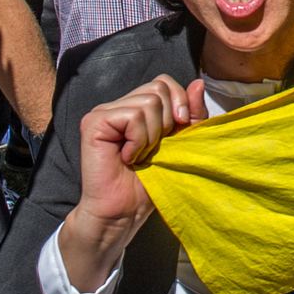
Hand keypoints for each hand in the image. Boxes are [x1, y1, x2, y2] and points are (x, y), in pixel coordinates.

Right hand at [59, 75, 207, 291]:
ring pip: (148, 103)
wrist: (124, 211)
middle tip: (153, 149)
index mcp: (136, 106)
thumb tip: (198, 83)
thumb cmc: (150, 181)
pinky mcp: (94, 123)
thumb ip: (191, 114)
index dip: (179, 102)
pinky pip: (132, 117)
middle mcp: (118, 104)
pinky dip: (138, 141)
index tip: (179, 130)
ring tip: (140, 155)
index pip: (164, 82)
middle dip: (167, 122)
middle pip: (158, 88)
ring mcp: (103, 111)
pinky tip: (128, 157)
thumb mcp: (180, 142)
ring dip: (152, 136)